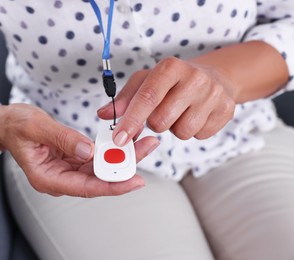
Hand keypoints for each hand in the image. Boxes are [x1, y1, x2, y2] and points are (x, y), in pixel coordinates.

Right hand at [0, 104, 158, 196]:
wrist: (7, 124)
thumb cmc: (16, 126)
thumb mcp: (36, 127)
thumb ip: (62, 139)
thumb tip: (88, 151)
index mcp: (47, 178)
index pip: (85, 187)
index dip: (111, 186)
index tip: (135, 181)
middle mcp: (60, 178)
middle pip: (98, 178)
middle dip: (124, 166)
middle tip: (147, 148)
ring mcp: (67, 169)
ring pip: (100, 168)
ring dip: (121, 156)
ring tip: (144, 142)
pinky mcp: (72, 159)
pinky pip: (95, 157)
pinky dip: (110, 149)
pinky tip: (126, 140)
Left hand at [98, 57, 236, 145]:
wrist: (216, 77)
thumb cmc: (173, 81)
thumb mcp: (146, 81)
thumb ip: (124, 99)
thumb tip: (102, 114)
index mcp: (171, 67)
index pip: (147, 97)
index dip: (131, 121)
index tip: (118, 139)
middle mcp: (195, 78)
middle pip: (161, 121)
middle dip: (155, 124)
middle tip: (162, 112)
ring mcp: (214, 95)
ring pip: (181, 132)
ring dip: (174, 128)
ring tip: (180, 112)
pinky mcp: (226, 111)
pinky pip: (199, 136)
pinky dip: (192, 131)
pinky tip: (195, 116)